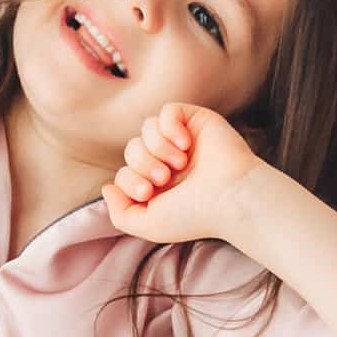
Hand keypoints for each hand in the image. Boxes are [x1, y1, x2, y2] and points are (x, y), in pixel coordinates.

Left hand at [101, 103, 263, 244]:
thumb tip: (107, 188)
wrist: (229, 198)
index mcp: (159, 185)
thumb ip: (120, 213)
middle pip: (132, 149)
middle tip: (166, 178)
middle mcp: (170, 161)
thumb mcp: (148, 225)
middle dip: (143, 164)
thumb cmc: (194, 215)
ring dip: (158, 148)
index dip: (129, 179)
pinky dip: (170, 127)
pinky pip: (168, 110)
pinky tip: (186, 144)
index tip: (149, 192)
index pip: (124, 171)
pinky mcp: (197, 121)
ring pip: (147, 128)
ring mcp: (184, 140)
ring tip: (180, 163)